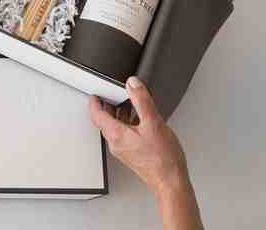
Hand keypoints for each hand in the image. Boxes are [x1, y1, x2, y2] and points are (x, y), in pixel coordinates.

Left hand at [89, 77, 202, 228]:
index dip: (94, 102)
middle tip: (111, 94)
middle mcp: (116, 143)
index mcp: (117, 135)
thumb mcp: (153, 123)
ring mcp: (123, 150)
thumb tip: (133, 84)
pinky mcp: (131, 153)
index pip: (97, 115)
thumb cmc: (163, 159)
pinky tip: (140, 119)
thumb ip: (142, 100)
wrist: (171, 181)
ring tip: (128, 102)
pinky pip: (124, 134)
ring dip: (119, 114)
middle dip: (108, 106)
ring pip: (115, 127)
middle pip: (105, 121)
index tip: (95, 93)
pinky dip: (128, 123)